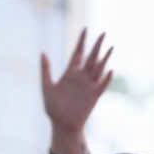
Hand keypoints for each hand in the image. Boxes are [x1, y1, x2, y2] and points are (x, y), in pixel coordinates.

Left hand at [40, 28, 112, 153]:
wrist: (62, 124)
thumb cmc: (53, 108)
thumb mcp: (46, 87)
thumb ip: (46, 70)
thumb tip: (43, 52)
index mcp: (70, 73)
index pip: (78, 53)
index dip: (81, 41)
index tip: (85, 29)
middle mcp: (81, 77)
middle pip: (91, 58)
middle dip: (97, 46)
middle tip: (103, 34)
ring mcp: (89, 86)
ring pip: (99, 69)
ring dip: (104, 58)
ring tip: (110, 47)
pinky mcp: (94, 96)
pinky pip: (102, 85)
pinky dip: (106, 78)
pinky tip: (109, 70)